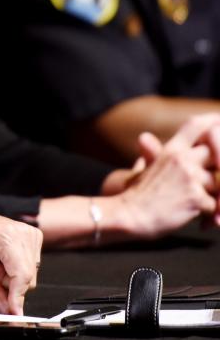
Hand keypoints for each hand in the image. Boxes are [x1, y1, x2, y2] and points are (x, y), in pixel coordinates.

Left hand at [0, 205, 41, 314]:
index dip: (17, 297)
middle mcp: (23, 232)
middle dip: (8, 283)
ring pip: (30, 274)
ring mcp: (30, 234)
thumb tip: (7, 311)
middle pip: (27, 277)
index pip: (22, 275)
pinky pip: (30, 267)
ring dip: (10, 276)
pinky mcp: (32, 237)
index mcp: (6, 234)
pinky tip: (0, 258)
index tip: (13, 312)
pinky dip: (14, 269)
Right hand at [115, 116, 219, 233]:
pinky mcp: (196, 198)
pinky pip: (215, 204)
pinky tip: (202, 220)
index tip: (219, 120)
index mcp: (171, 149)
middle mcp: (181, 159)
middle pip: (216, 150)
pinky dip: (211, 214)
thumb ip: (153, 153)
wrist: (128, 215)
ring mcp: (189, 177)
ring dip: (214, 195)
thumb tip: (145, 137)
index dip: (213, 121)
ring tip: (206, 205)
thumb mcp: (144, 168)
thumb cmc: (137, 194)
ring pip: (219, 180)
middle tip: (214, 174)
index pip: (196, 125)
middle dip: (219, 162)